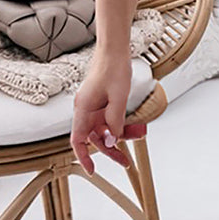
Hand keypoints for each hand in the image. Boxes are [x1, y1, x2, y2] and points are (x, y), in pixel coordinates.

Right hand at [70, 56, 146, 173]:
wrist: (114, 49)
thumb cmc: (113, 68)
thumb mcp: (119, 98)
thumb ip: (115, 122)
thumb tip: (112, 141)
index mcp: (83, 109)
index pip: (77, 140)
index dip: (83, 157)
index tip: (92, 170)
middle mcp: (85, 110)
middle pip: (95, 138)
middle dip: (112, 149)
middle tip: (126, 161)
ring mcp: (94, 107)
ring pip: (106, 129)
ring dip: (121, 134)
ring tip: (140, 133)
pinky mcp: (102, 103)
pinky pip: (111, 119)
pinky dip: (122, 124)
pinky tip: (137, 125)